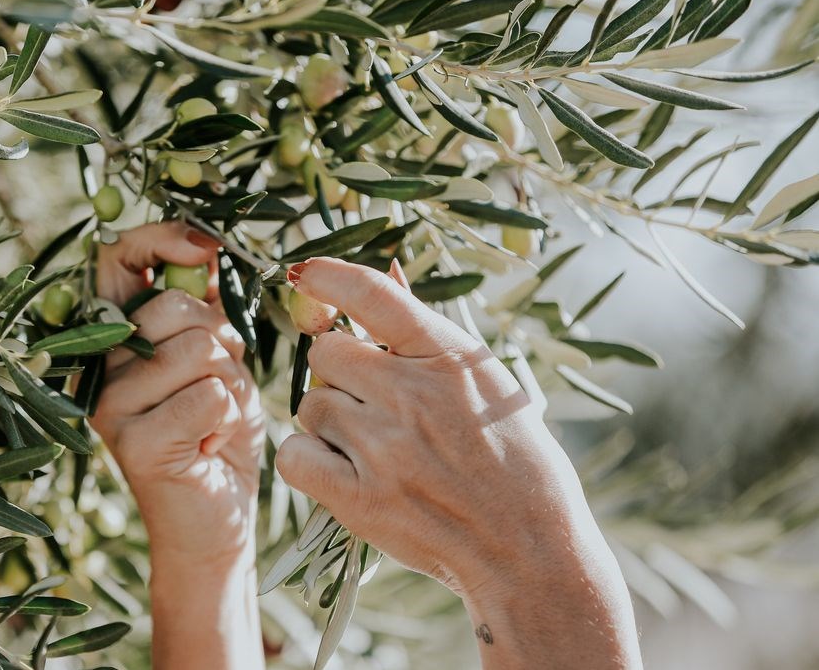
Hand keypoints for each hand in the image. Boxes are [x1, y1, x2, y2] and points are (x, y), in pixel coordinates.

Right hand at [89, 222, 265, 669]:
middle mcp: (97, 370)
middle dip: (220, 337)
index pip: (118, 261)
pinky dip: (231, 416)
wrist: (216, 522)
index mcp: (110, 340)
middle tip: (217, 381)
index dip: (163, 240)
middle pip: (174, 308)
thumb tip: (210, 248)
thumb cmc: (216, 433)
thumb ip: (205, 308)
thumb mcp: (215, 360)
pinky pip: (212, 395)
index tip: (208, 247)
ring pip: (200, 350)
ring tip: (214, 418)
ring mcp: (111, 408)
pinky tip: (213, 445)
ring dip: (231, 382)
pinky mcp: (139, 445)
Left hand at [276, 257, 640, 669]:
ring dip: (329, 422)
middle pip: (326, 354)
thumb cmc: (515, 463)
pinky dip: (309, 461)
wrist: (530, 551)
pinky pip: (295, 455)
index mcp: (452, 357)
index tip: (303, 274)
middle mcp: (414, 394)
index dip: (329, 277)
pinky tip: (343, 473)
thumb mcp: (488, 385)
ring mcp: (384, 446)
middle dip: (339, 374)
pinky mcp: (360, 497)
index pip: (373, 295)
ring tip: (375, 449)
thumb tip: (377, 283)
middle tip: (371, 404)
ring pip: (311, 405)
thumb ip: (428, 341)